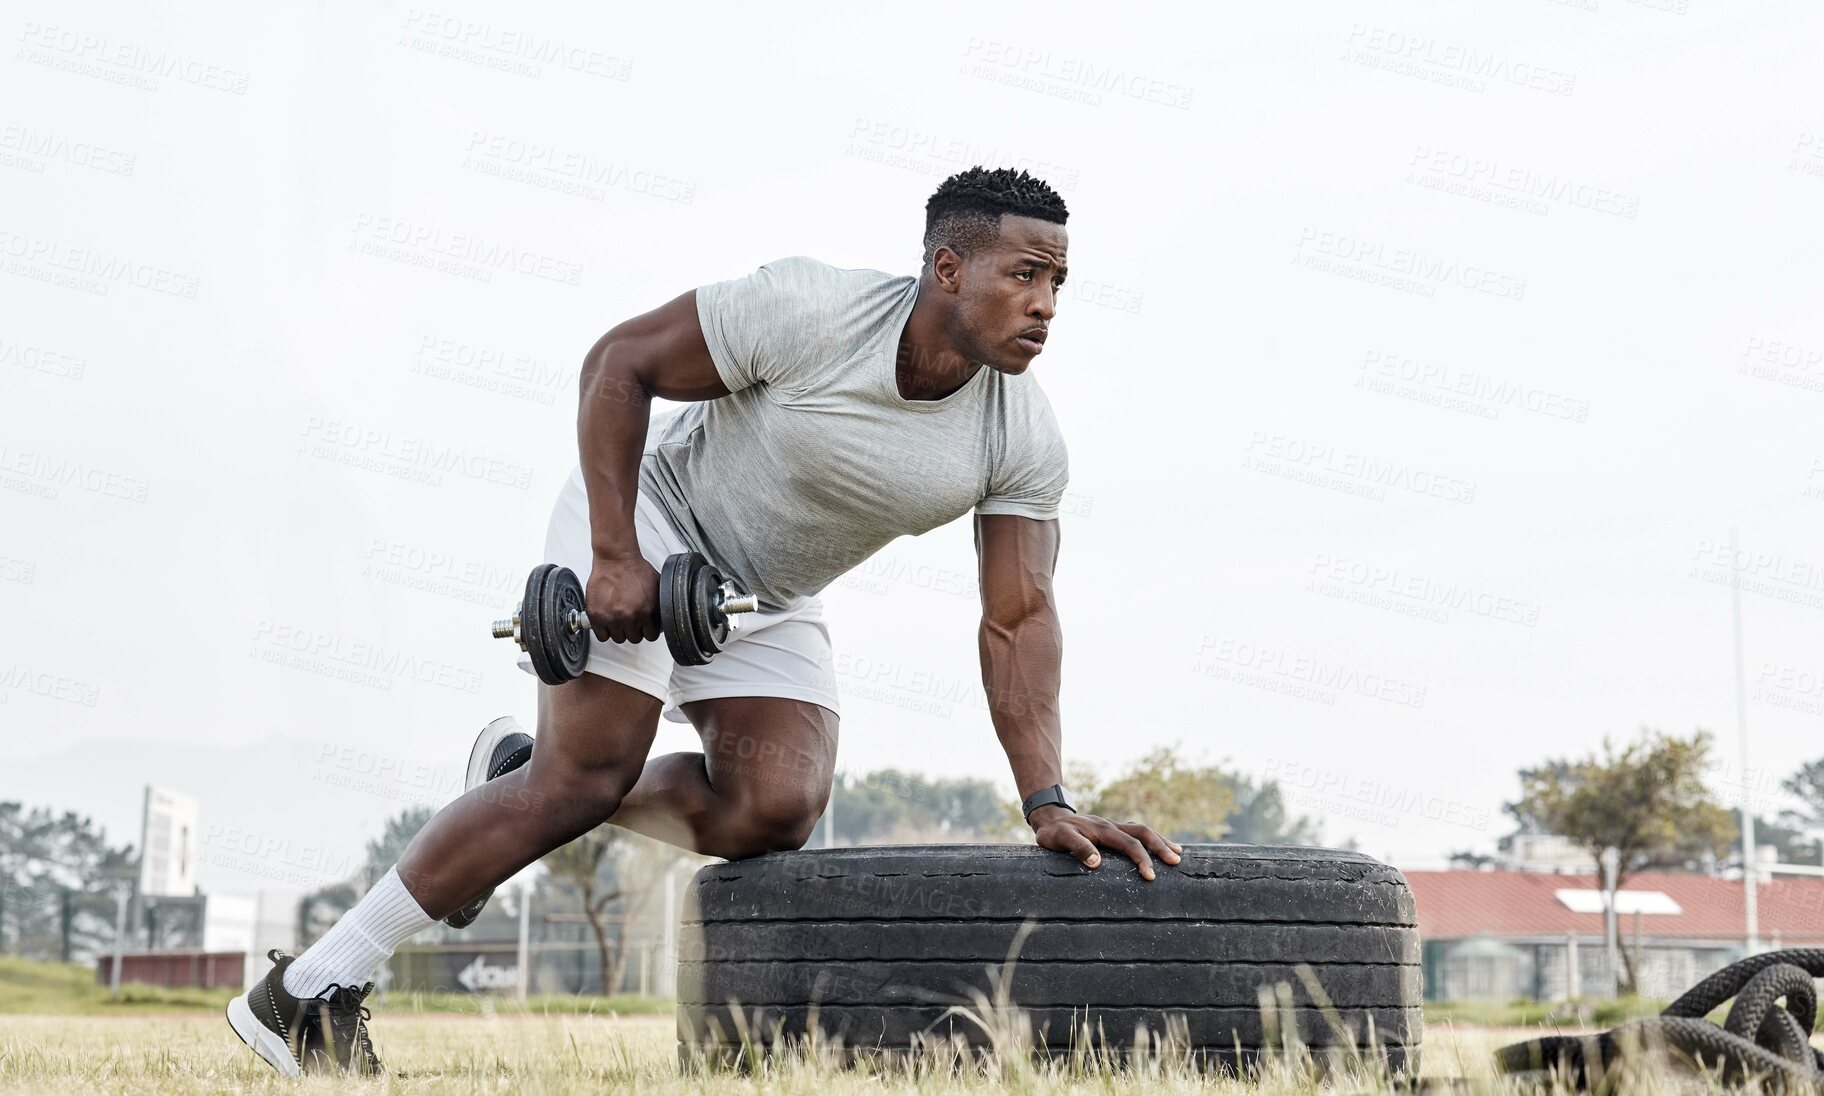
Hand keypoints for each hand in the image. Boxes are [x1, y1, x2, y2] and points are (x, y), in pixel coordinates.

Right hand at [585, 556, 660, 642]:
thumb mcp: (657, 587)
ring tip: (619, 619)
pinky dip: (604, 631)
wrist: (616, 559)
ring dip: (619, 631)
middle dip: (634, 630)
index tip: (644, 627)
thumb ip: (659, 605)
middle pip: (634, 638)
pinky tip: (608, 622)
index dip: (648, 630)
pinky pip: (602, 635)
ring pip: (618, 638)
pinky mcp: (596, 615)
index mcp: (646, 612)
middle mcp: (629, 617)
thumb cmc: (634, 569)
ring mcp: (611, 617)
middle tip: (630, 620)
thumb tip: (663, 618)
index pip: (651, 636)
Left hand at [1027, 805, 1182, 880]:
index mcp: (1103, 830)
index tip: (1150, 876)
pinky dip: (1150, 838)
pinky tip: (1159, 846)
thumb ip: (1077, 848)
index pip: (1128, 843)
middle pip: (1142, 833)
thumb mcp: (1060, 839)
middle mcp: (1111, 826)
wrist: (1049, 817)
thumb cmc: (1054, 833)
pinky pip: (1136, 832)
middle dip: (1160, 847)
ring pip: (1142, 830)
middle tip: (1175, 862)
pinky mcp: (1112, 830)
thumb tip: (1097, 862)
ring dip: (1160, 840)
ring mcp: (1113, 826)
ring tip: (1177, 853)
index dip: (1141, 858)